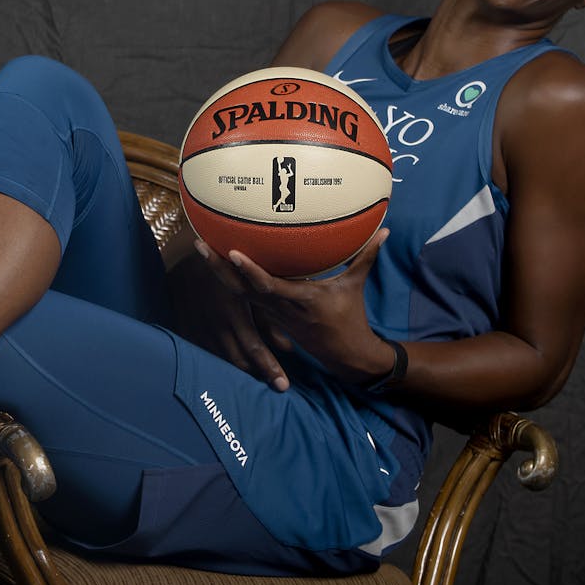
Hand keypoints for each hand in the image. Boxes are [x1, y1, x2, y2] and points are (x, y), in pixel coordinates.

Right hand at [165, 240, 291, 390]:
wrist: (185, 264)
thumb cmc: (226, 272)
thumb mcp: (249, 291)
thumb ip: (269, 320)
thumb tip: (288, 348)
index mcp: (234, 314)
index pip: (255, 349)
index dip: (270, 369)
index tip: (283, 386)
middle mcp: (217, 326)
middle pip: (241, 362)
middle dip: (260, 376)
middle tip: (277, 386)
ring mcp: (201, 332)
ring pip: (225, 362)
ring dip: (243, 373)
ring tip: (260, 379)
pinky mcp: (190, 335)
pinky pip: (209, 357)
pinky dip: (224, 365)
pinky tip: (235, 370)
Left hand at [202, 228, 393, 386]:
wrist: (345, 355)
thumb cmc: (350, 318)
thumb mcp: (355, 285)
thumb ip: (366, 256)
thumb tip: (385, 229)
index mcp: (299, 299)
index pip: (268, 285)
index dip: (249, 271)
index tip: (232, 252)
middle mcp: (279, 306)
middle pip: (241, 288)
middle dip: (218, 267)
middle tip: (200, 242)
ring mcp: (272, 312)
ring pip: (238, 292)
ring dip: (219, 272)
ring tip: (202, 246)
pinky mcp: (270, 314)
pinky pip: (246, 295)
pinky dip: (232, 280)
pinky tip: (219, 262)